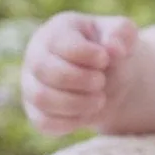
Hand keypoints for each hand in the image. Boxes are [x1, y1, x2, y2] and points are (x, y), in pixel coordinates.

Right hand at [20, 12, 137, 134]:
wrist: (108, 78)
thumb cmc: (111, 51)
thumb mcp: (123, 34)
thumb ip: (122, 33)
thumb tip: (113, 49)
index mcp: (56, 31)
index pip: (60, 42)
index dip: (86, 55)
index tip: (105, 60)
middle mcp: (36, 55)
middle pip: (45, 69)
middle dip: (80, 80)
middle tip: (101, 81)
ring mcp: (32, 83)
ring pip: (41, 97)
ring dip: (76, 103)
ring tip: (99, 99)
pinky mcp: (35, 110)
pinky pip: (43, 122)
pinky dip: (69, 123)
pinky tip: (87, 114)